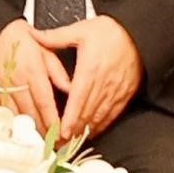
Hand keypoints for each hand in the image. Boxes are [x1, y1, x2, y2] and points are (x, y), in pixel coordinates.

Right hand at [0, 19, 72, 133]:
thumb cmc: (19, 39)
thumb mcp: (44, 49)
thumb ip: (58, 72)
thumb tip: (72, 90)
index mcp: (32, 70)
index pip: (44, 102)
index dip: (53, 120)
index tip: (61, 133)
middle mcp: (16, 81)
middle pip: (31, 114)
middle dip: (43, 131)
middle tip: (53, 143)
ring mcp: (1, 88)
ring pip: (16, 117)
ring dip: (28, 131)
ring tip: (39, 142)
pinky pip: (1, 114)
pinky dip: (11, 125)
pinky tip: (19, 132)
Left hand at [55, 14, 145, 139]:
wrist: (138, 33)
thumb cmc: (109, 31)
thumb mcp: (81, 29)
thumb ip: (56, 36)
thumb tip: (35, 35)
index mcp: (90, 69)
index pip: (78, 99)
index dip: (70, 118)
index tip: (62, 131)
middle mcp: (104, 83)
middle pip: (87, 112)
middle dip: (74, 129)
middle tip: (62, 143)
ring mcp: (116, 90)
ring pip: (99, 115)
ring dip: (86, 129)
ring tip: (74, 141)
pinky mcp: (125, 93)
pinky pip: (112, 113)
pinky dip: (102, 124)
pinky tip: (93, 131)